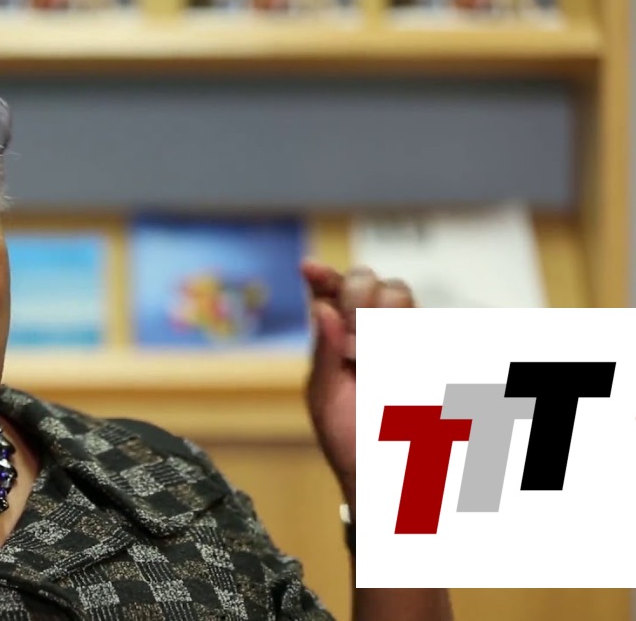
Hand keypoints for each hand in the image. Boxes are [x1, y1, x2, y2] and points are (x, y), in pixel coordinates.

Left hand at [301, 260, 416, 509]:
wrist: (387, 474)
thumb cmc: (348, 437)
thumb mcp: (325, 396)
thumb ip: (324, 351)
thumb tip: (320, 308)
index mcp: (338, 336)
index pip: (330, 290)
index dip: (323, 275)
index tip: (310, 268)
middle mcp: (370, 329)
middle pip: (367, 280)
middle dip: (353, 297)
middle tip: (348, 337)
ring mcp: (403, 337)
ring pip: (397, 293)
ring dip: (376, 314)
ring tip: (365, 355)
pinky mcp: (431, 351)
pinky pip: (424, 321)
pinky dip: (402, 330)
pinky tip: (387, 358)